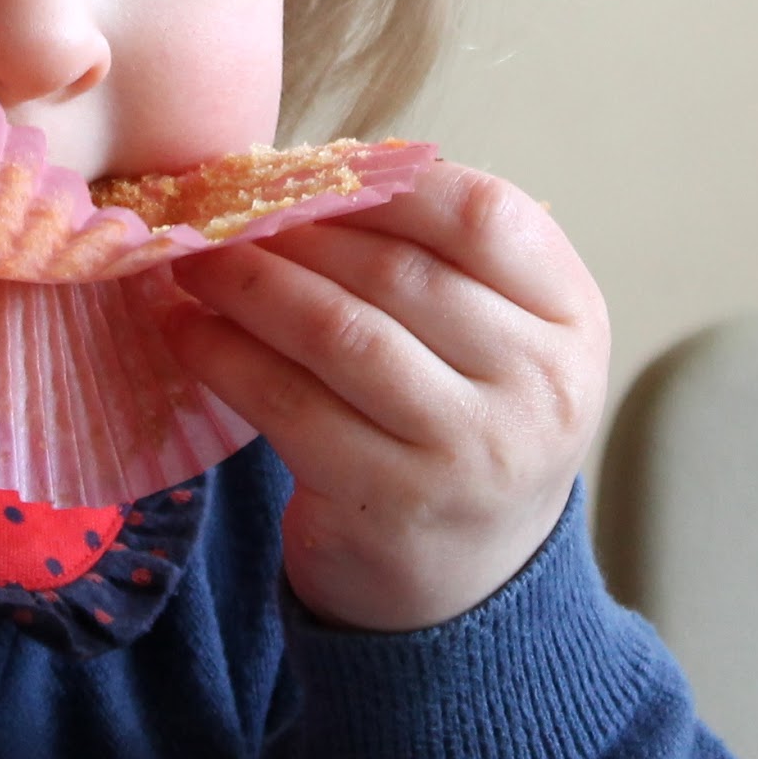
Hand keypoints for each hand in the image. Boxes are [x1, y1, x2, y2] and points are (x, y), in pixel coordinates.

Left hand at [167, 163, 607, 630]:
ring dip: (249, 284)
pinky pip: (287, 404)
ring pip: (339, 331)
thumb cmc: (462, 436)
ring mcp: (467, 451)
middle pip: (399, 271)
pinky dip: (224, 357)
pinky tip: (184, 332)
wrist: (466, 586)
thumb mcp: (495, 347)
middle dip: (294, 230)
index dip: (385, 182)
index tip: (307, 172)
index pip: (484, 215)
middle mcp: (537, 386)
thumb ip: (437, 266)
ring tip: (194, 261)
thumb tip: (299, 177)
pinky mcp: (387, 502)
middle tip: (220, 210)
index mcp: (572, 322)